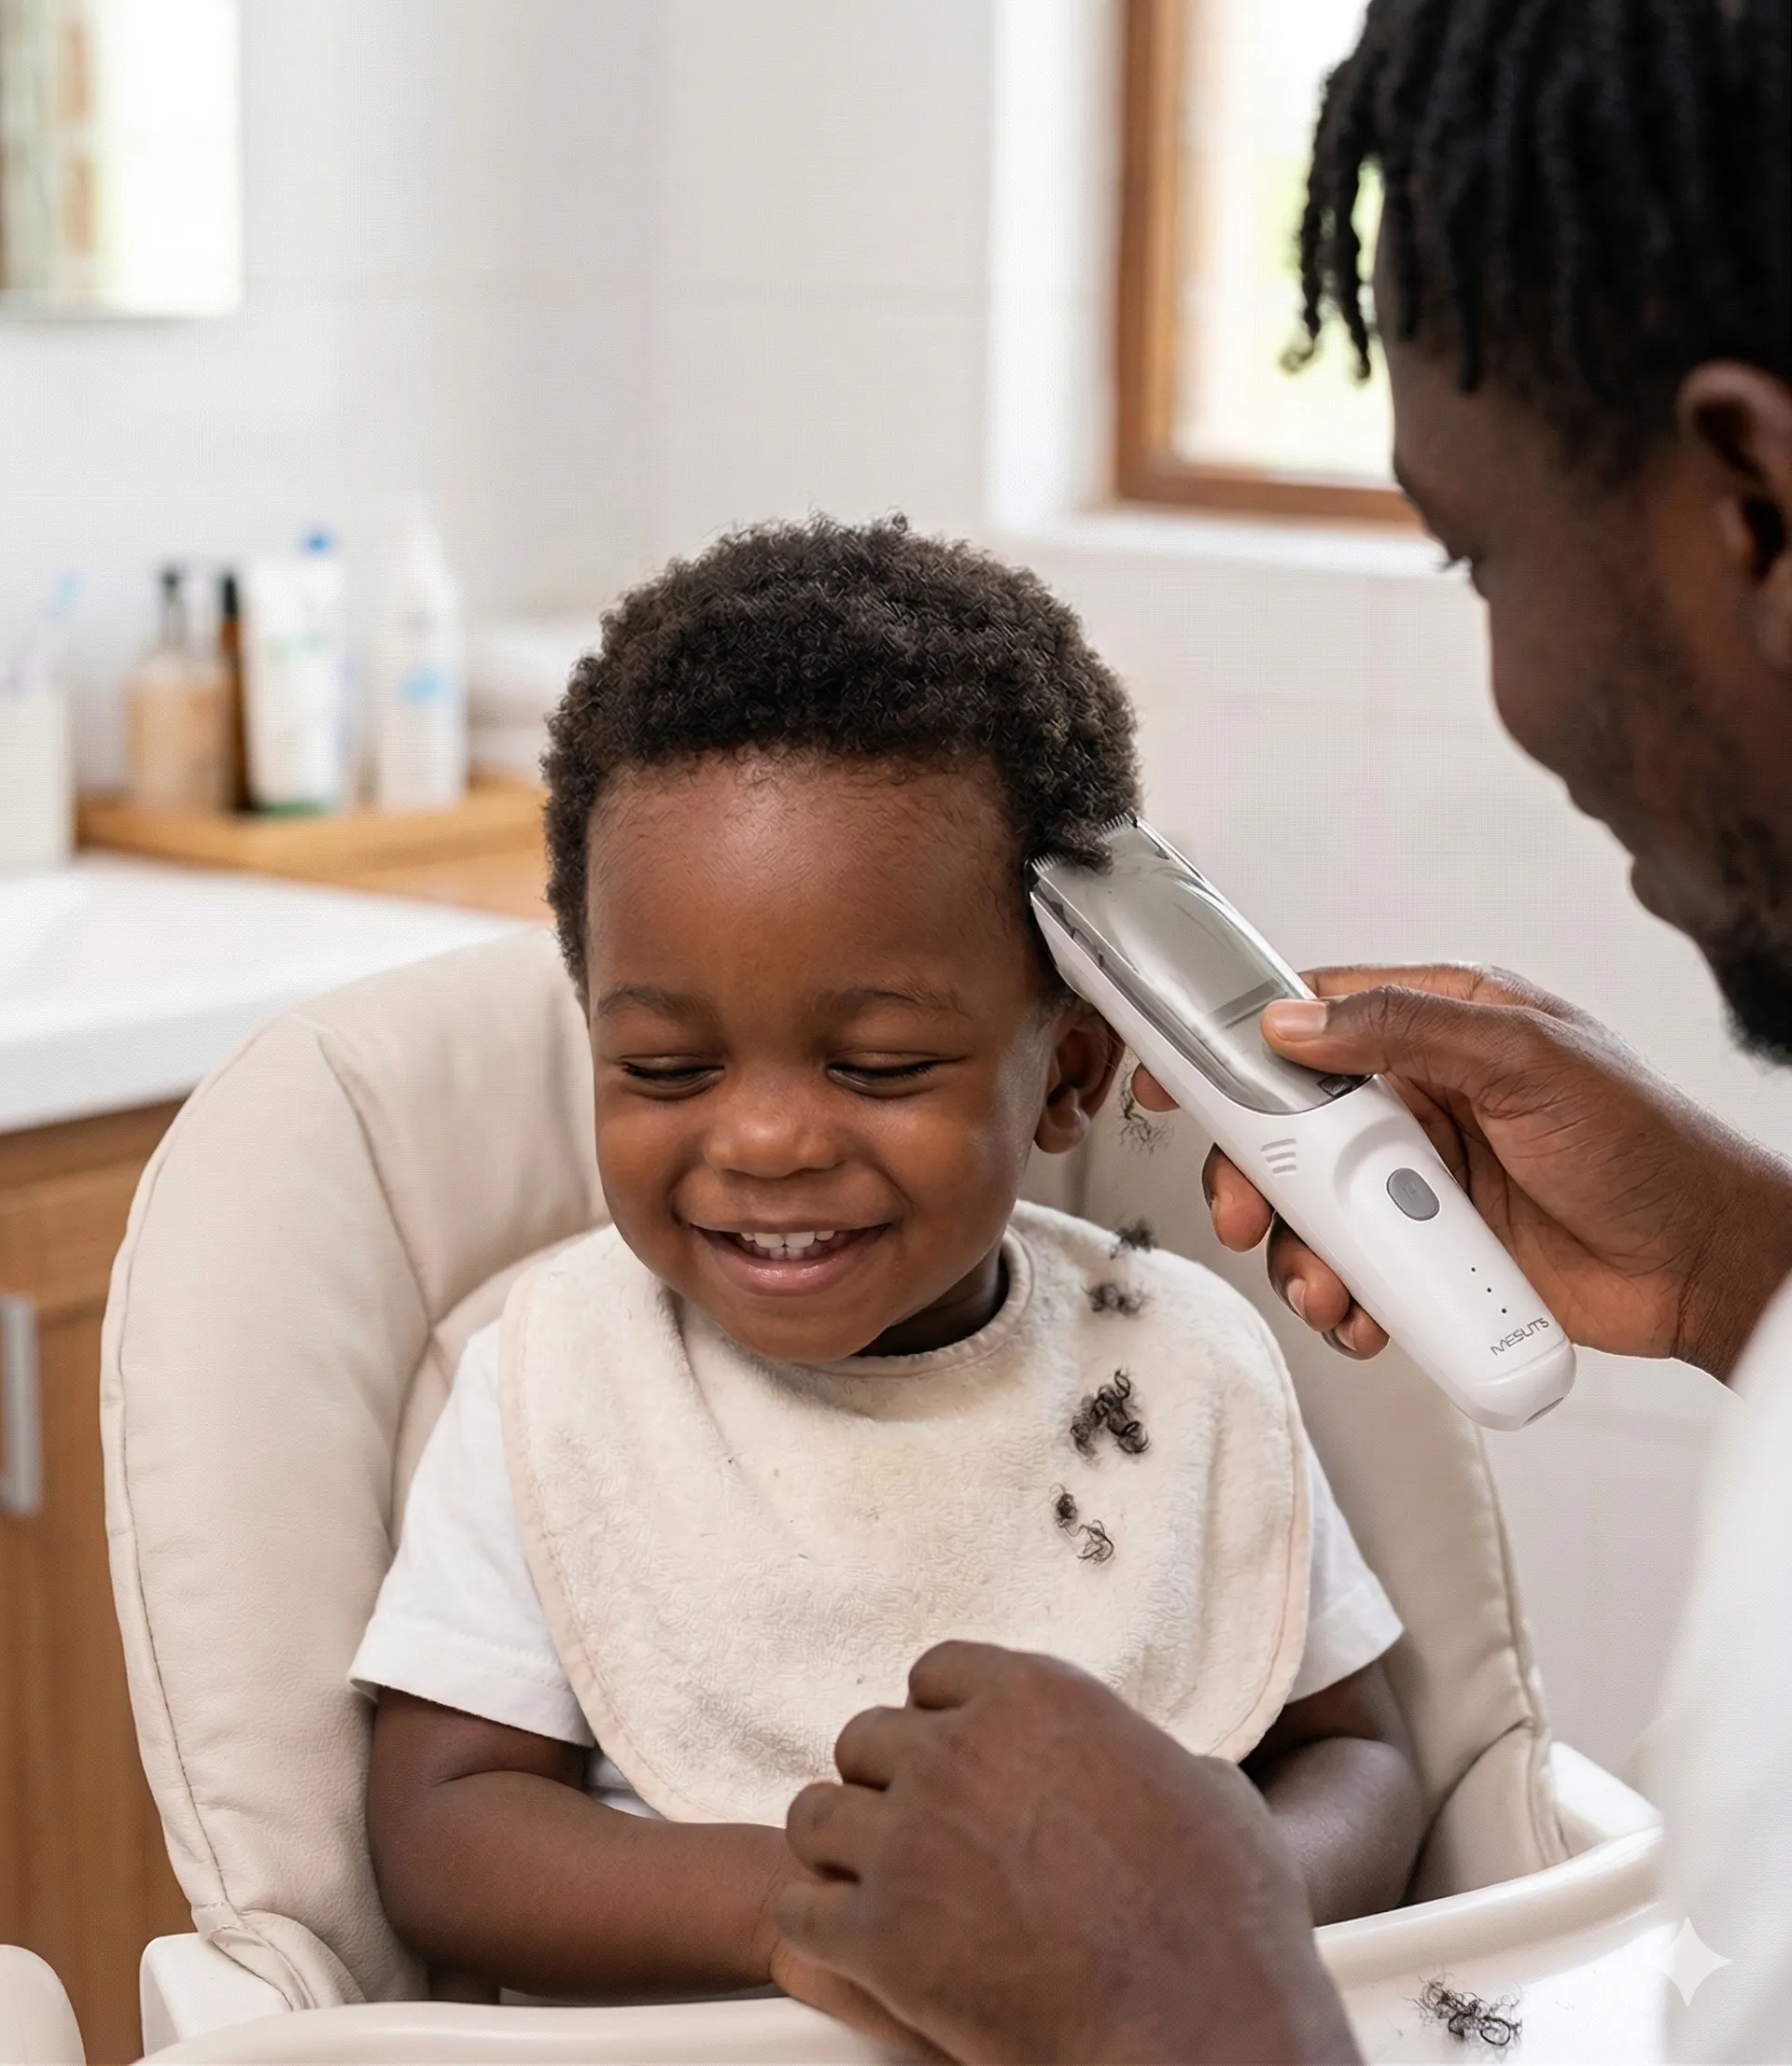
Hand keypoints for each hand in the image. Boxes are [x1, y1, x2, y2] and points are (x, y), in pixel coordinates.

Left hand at [779, 1642, 1358, 2065]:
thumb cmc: (1224, 1919)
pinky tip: (847, 1945)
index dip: (940, 1721)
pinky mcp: (880, 1932)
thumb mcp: (1211, 1791)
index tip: (950, 1761)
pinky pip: (798, 1910)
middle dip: (885, 1785)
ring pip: (815, 1813)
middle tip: (915, 1838)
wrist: (1202, 2024)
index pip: (937, 1673)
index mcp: (1037, 1698)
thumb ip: (1153, 1759)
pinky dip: (817, 1927)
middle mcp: (960, 1750)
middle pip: (865, 1738)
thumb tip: (1165, 1766)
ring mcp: (911, 1838)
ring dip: (839, 1848)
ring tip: (868, 1886)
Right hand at [1139, 964, 1791, 1377]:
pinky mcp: (1430, 1255)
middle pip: (1289, 1128)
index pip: (1311, 1016)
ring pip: (1313, 1212)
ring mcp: (1421, 1180)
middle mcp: (1419, 1100)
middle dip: (1254, 1179)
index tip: (1173, 1074)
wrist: (1704, 1268)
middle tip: (1244, 1217)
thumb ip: (1407, 1030)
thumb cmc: (1643, 1144)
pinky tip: (1362, 1319)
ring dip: (1300, 1255)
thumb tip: (1296, 1024)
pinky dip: (1342, 1302)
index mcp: (1438, 1026)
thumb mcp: (1527, 1061)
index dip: (1234, 1044)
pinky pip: (1353, 1276)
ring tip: (1327, 1289)